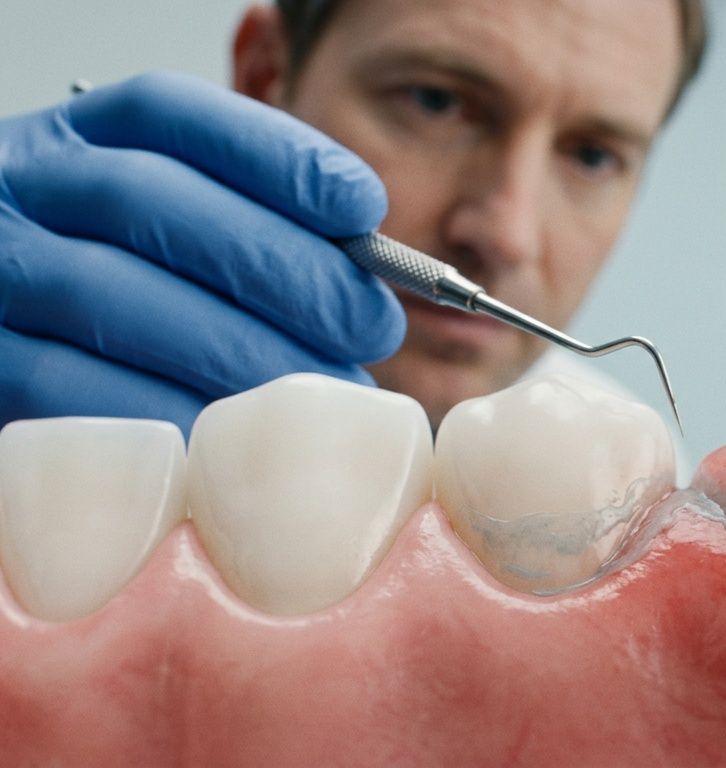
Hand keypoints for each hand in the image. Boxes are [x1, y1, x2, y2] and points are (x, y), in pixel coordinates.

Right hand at [0, 72, 404, 434]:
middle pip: (157, 204)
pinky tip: (248, 428)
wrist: (19, 329)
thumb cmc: (119, 279)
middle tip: (371, 325)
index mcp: (77, 137)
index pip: (171, 114)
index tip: (364, 208)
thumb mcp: (169, 223)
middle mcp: (20, 188)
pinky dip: (180, 408)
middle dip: (287, 268)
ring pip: (123, 301)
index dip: (278, 157)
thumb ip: (248, 222)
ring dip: (248, 351)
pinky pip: (82, 393)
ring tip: (332, 386)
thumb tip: (365, 262)